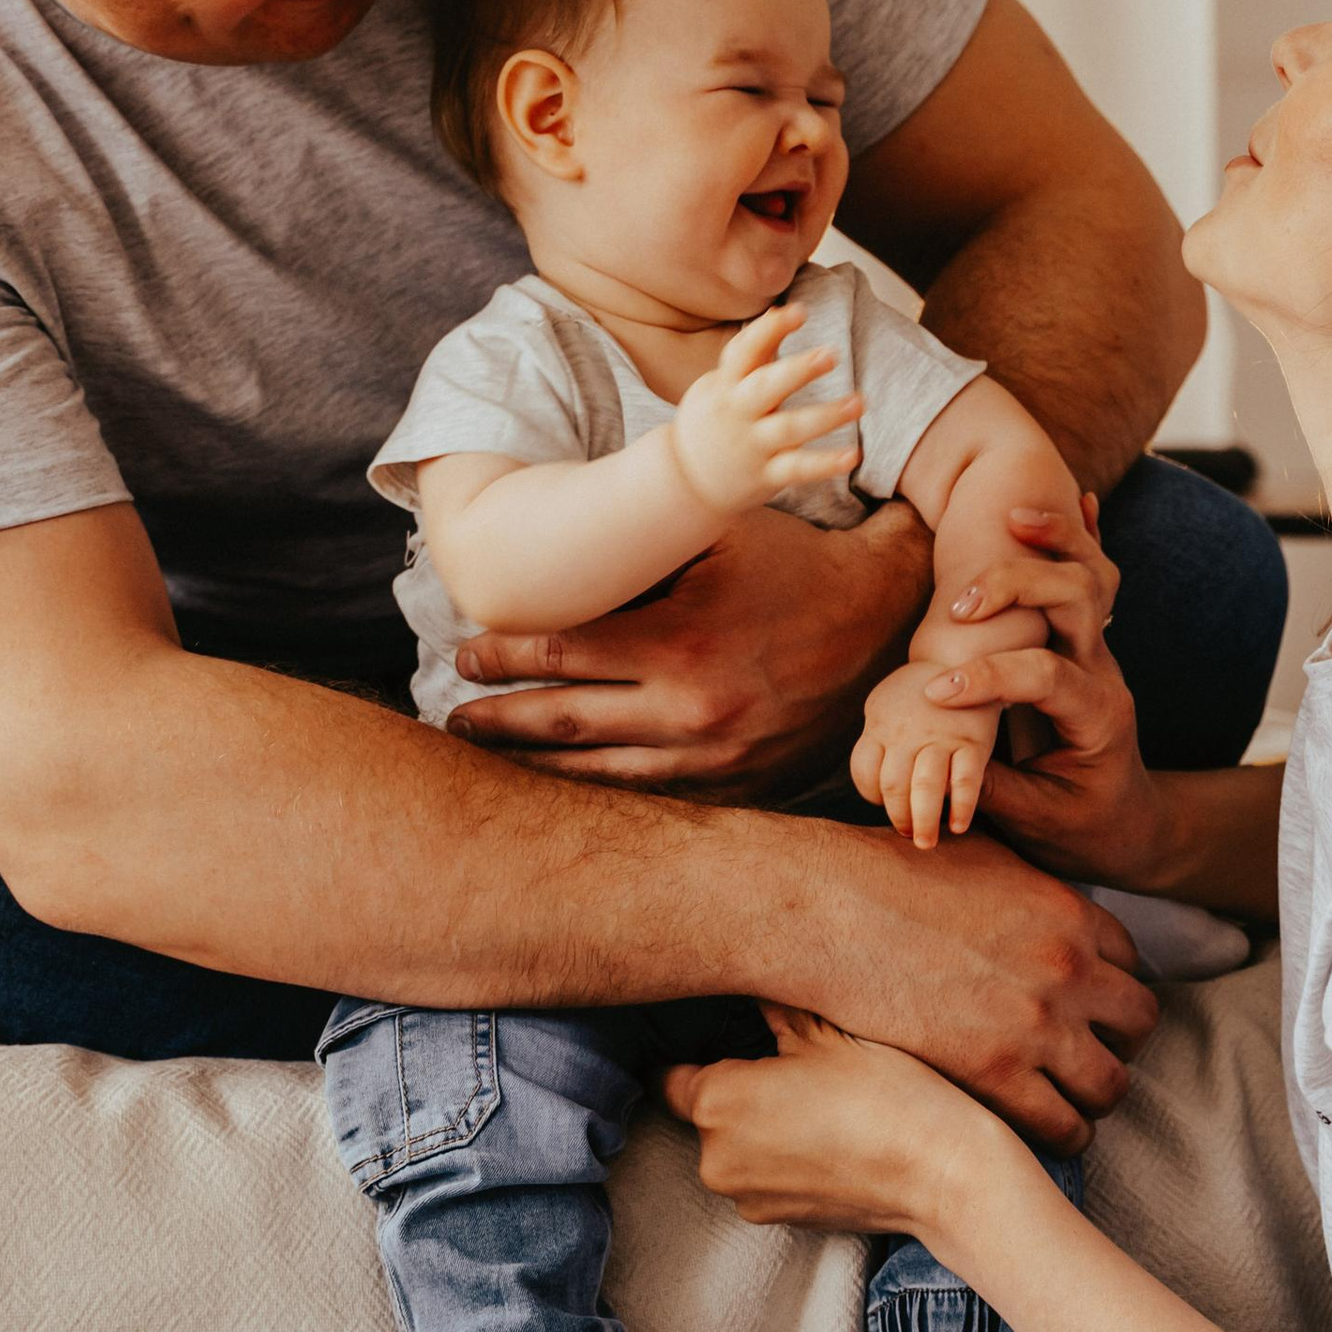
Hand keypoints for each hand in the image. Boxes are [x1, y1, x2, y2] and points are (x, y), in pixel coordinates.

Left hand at [451, 499, 930, 795]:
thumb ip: (641, 538)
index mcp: (677, 640)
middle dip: (495, 717)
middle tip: (450, 714)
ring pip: (595, 773)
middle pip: (560, 721)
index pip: (559, 651)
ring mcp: (712, 757)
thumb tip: (555, 533)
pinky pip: (648, 800)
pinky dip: (595, 795)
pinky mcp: (735, 786)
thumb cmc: (790, 562)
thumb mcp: (718, 532)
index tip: (462, 651)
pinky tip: (557, 791)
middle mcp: (689, 709)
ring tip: (483, 757)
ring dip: (530, 765)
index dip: (500, 653)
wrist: (882, 621)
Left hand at [662, 1008, 1016, 1240]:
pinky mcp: (778, 1222)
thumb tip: (750, 974)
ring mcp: (747, 1197)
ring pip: (734, 1147)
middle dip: (737, 1089)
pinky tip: (831, 1138)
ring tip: (818, 1105)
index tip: (717, 1040)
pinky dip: (784, 1159)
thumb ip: (775, 1007)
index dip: (689, 1054)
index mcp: (718, 1102)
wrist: (945, 1174)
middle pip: (705, 1112)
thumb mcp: (829, 1031)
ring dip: (760, 1127)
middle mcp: (716, 1158)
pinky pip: (763, 1177)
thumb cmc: (889, 1094)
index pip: (668, 1076)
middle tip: (791, 1066)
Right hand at [668, 302, 863, 517]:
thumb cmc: (712, 422)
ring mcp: (751, 445)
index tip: (798, 310)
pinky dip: (825, 464)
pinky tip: (852, 455)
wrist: (683, 482)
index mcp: (726, 385)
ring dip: (825, 416)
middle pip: (766, 387)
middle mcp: (737, 413)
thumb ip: (753, 354)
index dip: (770, 330)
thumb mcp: (720, 386)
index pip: (745, 351)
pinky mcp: (766, 475)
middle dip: (797, 371)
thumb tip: (779, 310)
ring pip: (789, 428)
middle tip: (831, 355)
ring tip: (858, 403)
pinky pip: (797, 468)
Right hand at [797, 822, 1153, 1148]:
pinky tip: (1039, 1128)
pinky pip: (1062, 1127)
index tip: (1088, 1003)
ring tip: (1069, 1098)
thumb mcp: (983, 855)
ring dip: (1094, 1093)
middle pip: (1138, 1022)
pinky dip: (1061, 1134)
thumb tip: (1035, 897)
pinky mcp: (995, 1075)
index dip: (1109, 985)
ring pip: (1112, 1084)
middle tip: (1087, 1051)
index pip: (1131, 962)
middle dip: (1117, 1039)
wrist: (834, 910)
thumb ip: (1028, 883)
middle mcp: (1069, 969)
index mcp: (1069, 912)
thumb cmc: (891, 873)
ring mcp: (1037, 1026)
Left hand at [851, 659, 1001, 846]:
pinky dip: (962, 808)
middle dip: (898, 818)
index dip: (871, 796)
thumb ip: (876, 739)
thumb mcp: (885, 704)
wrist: (963, 656)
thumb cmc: (919, 692)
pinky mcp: (973, 742)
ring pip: (925, 788)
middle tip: (908, 835)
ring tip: (926, 842)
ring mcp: (941, 737)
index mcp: (881, 724)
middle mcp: (907, 732)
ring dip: (924, 822)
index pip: (864, 772)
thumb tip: (873, 785)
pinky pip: (966, 781)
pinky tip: (959, 826)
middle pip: (893, 786)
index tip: (884, 804)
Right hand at [936, 503, 1169, 887]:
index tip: (937, 692)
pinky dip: (1087, 536)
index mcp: (1096, 716)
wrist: (1132, 826)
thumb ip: (992, 791)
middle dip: (1019, 589)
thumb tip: (936, 766)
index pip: (1046, 676)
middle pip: (1078, 602)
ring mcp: (1100, 651)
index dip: (989, 678)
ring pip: (1093, 575)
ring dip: (1055, 541)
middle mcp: (1104, 672)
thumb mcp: (1039, 822)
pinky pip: (1097, 578)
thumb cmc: (1084, 830)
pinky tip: (1078, 498)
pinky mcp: (1090, 643)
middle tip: (961, 605)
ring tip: (1012, 517)